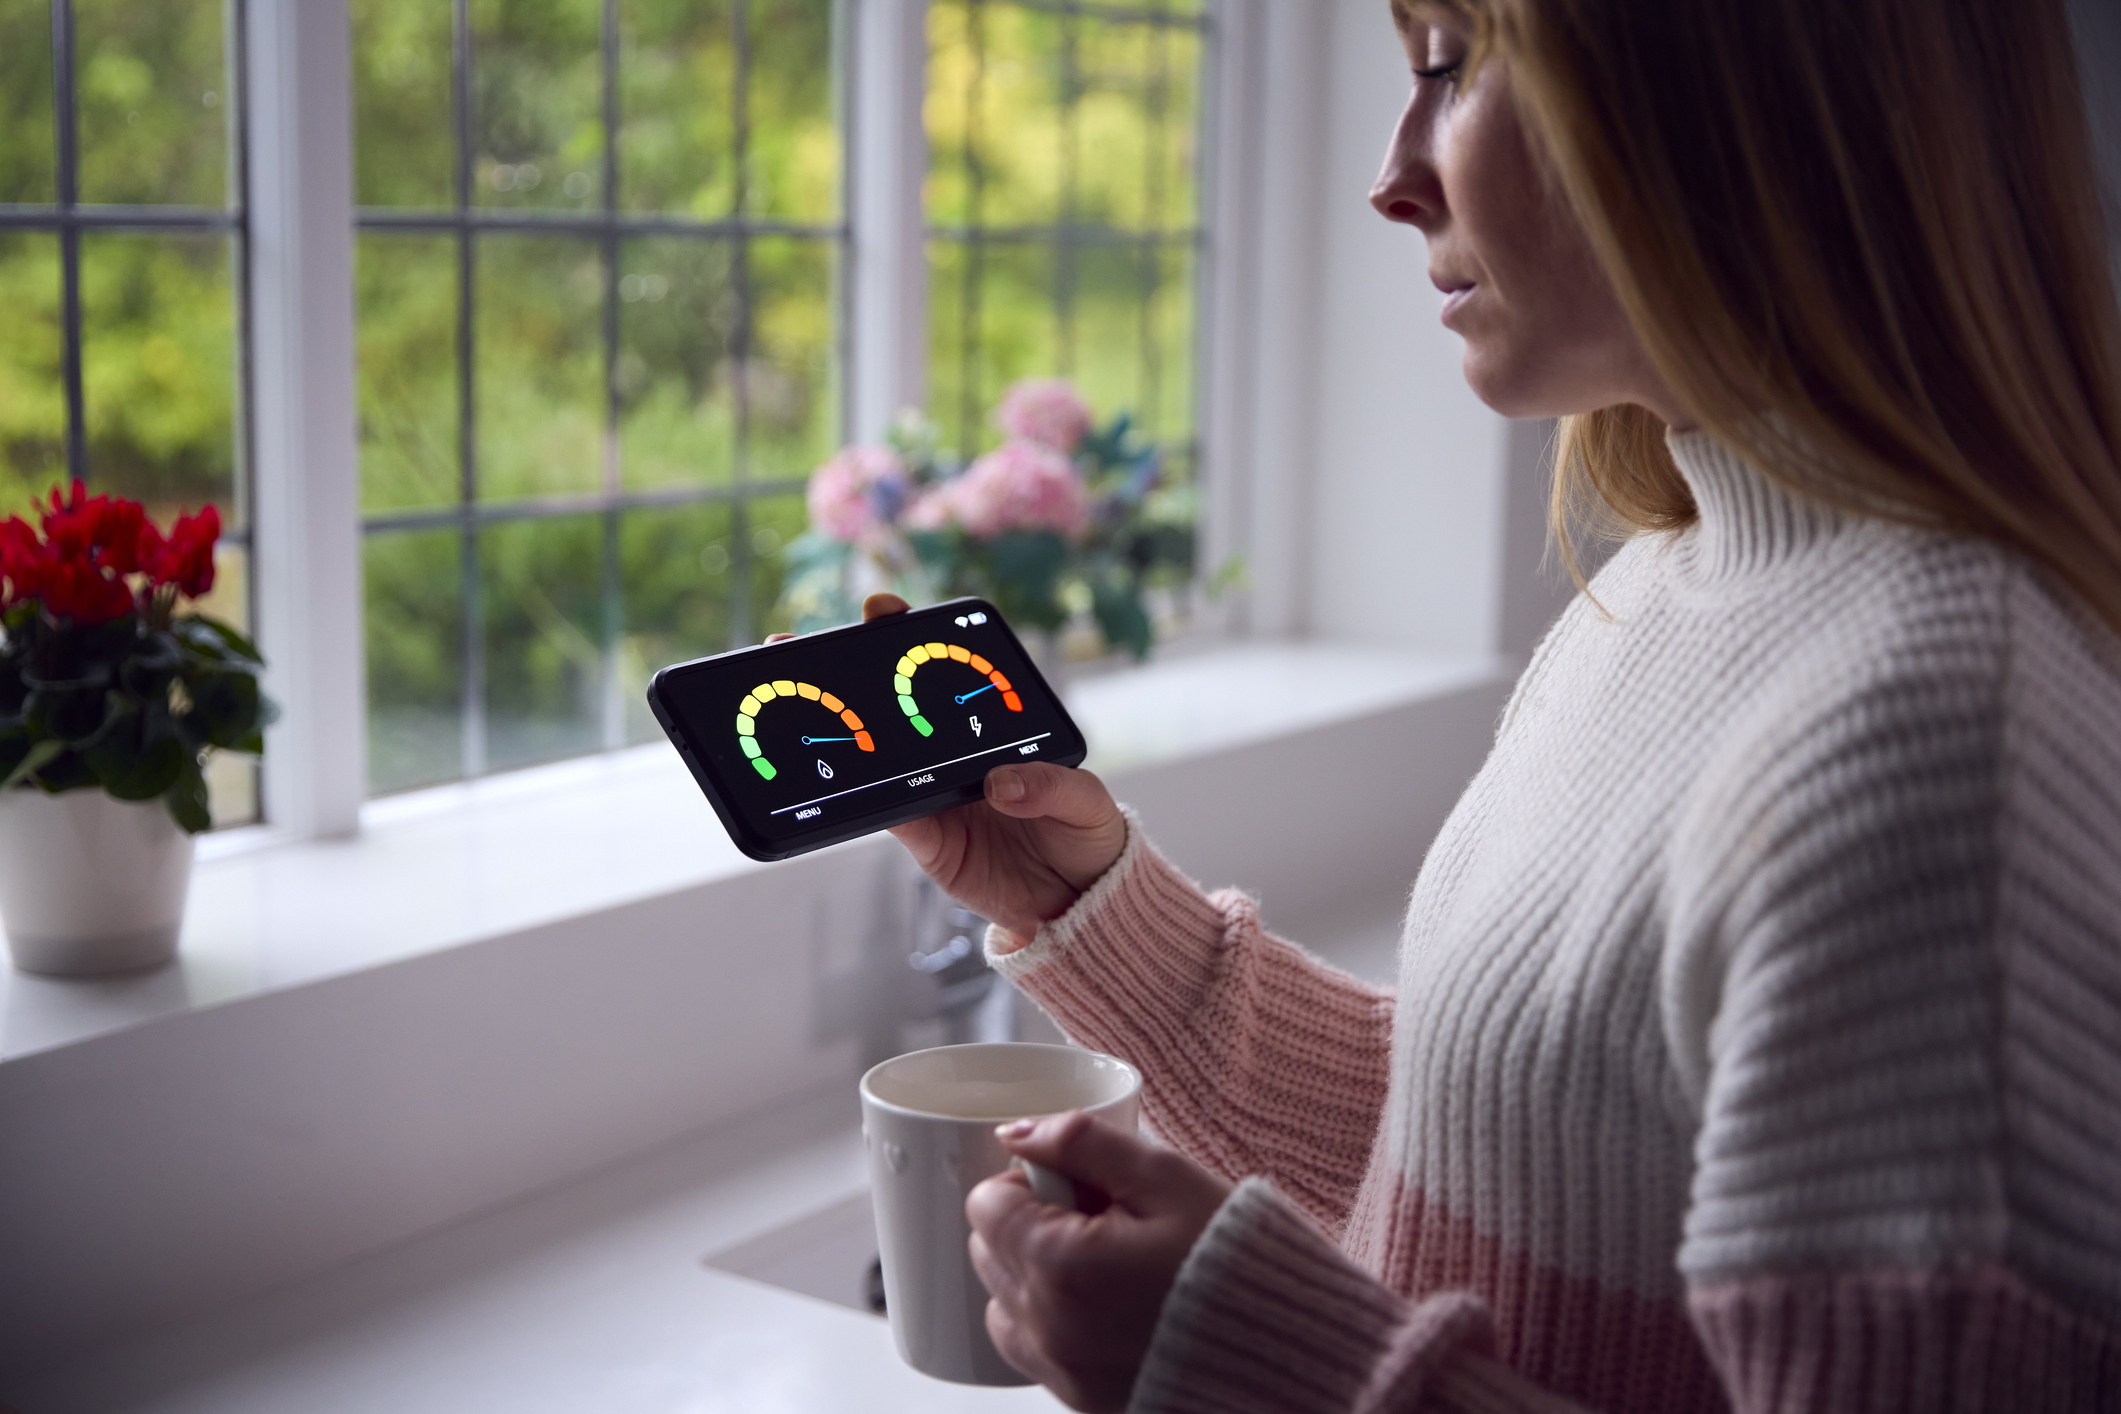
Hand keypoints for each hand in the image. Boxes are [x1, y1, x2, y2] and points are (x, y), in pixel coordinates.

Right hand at [772, 594, 1127, 940]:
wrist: (1079, 905)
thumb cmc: (1087, 838)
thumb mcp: (1087, 802)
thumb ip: (1051, 785)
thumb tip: (1001, 784)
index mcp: (993, 731)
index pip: (949, 676)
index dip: (914, 640)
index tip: (885, 612)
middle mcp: (955, 758)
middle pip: (899, 709)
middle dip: (854, 673)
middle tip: (814, 645)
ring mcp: (934, 797)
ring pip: (879, 758)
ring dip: (843, 732)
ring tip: (808, 702)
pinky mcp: (927, 842)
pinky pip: (887, 817)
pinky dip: (861, 802)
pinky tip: (839, 781)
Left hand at [967, 1111, 1232, 1411]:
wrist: (1293, 1352)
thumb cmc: (1237, 1262)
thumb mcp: (1166, 1178)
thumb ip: (1081, 1142)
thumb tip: (1016, 1132)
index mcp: (1059, 1265)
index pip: (986, 1204)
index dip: (1033, 1180)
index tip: (1086, 1185)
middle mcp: (1047, 1328)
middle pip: (988, 1252)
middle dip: (1032, 1223)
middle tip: (1106, 1219)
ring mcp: (1062, 1371)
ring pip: (1003, 1304)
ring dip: (1036, 1274)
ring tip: (1109, 1264)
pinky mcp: (1080, 1400)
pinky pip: (1033, 1349)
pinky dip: (1054, 1320)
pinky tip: (1112, 1304)